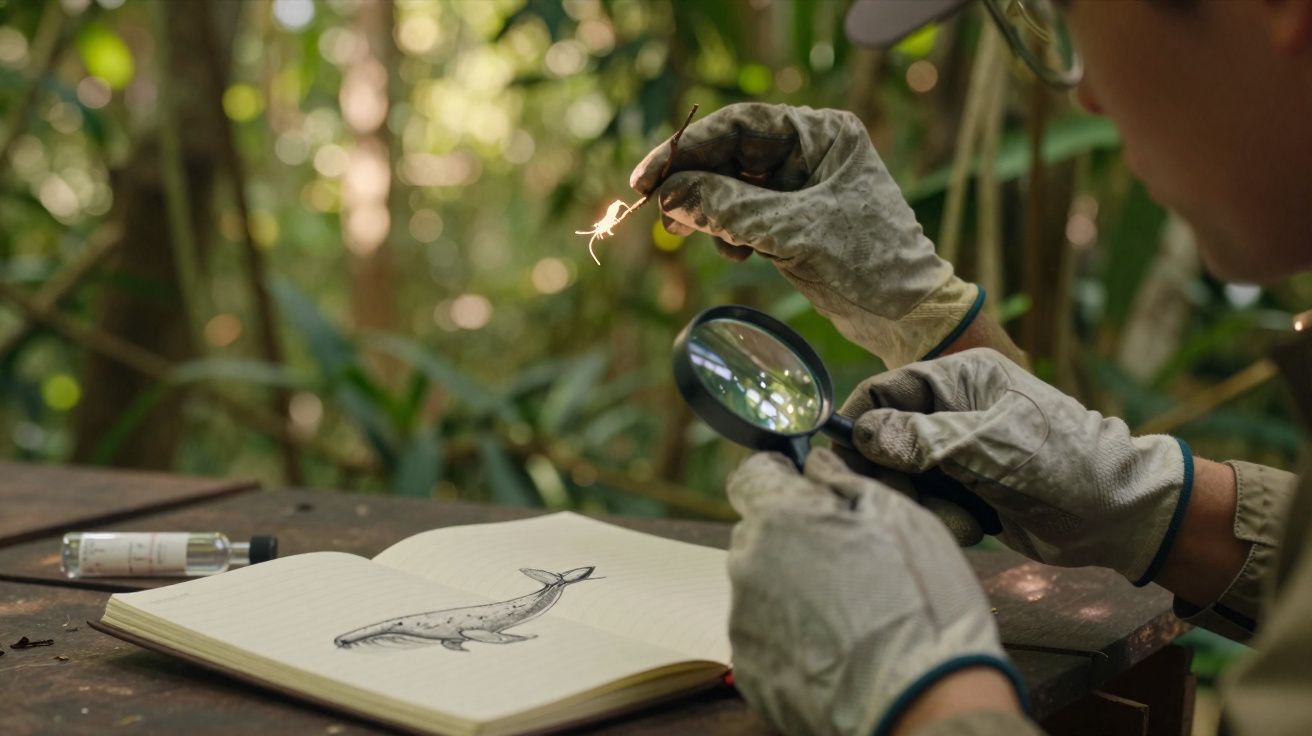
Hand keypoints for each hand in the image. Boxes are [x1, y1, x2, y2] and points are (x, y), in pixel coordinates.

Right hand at [629, 103, 980, 367]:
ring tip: (681, 231)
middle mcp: (810, 152)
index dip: (689, 148)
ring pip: (732, 188)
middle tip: (653, 207)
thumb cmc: (869, 263)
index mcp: (823, 134)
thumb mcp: (793, 232)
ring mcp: (800, 187)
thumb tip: (669, 196)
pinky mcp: (793, 221)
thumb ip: (729, 209)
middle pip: (731, 155)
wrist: (909, 316)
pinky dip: (728, 232)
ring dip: (706, 210)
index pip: (741, 125)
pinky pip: (743, 216)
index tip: (648, 176)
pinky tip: (733, 251)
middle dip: (693, 182)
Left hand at [726, 448, 1025, 735]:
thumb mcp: (899, 519)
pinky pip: (764, 634)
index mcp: (782, 518)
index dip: (778, 477)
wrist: (925, 700)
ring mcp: (744, 620)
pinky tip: (835, 645)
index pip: (752, 476)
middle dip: (791, 536)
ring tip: (847, 612)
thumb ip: (844, 481)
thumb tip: (816, 465)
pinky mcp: (750, 669)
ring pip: (760, 584)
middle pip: (758, 532)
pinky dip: (791, 634)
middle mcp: (749, 563)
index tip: (802, 488)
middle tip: (844, 559)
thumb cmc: (922, 601)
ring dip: (790, 587)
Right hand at [840, 348, 1193, 584]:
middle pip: (886, 438)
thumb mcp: (988, 447)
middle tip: (902, 502)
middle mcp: (953, 409)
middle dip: (890, 473)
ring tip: (959, 517)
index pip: (884, 391)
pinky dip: (943, 517)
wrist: (1118, 515)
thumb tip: (862, 434)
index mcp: (960, 378)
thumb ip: (922, 440)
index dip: (858, 423)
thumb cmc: (1060, 464)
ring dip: (921, 501)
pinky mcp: (967, 488)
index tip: (842, 460)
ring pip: (903, 475)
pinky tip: (975, 525)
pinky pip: (929, 501)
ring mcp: (959, 450)